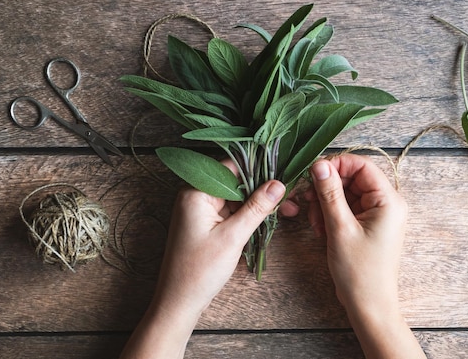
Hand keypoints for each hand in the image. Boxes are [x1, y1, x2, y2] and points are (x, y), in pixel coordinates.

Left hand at [120, 177, 285, 358]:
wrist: (179, 301)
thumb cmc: (199, 270)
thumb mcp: (233, 236)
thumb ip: (256, 208)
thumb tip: (278, 184)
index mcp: (195, 192)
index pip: (231, 167)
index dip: (259, 169)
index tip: (283, 175)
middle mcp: (195, 195)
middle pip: (235, 181)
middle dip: (262, 189)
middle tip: (289, 199)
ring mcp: (199, 209)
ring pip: (235, 197)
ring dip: (257, 203)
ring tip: (284, 210)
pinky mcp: (205, 222)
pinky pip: (230, 210)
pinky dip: (247, 215)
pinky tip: (266, 219)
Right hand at [306, 154, 424, 358]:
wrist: (369, 306)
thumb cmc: (359, 271)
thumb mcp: (339, 228)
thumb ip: (329, 193)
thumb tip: (319, 164)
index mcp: (388, 201)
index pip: (361, 166)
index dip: (336, 165)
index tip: (313, 173)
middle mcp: (386, 204)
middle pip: (352, 179)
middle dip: (327, 188)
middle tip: (307, 200)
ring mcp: (377, 215)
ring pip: (345, 194)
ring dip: (325, 203)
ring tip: (315, 223)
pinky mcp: (367, 226)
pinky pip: (346, 209)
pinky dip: (330, 215)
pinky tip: (321, 230)